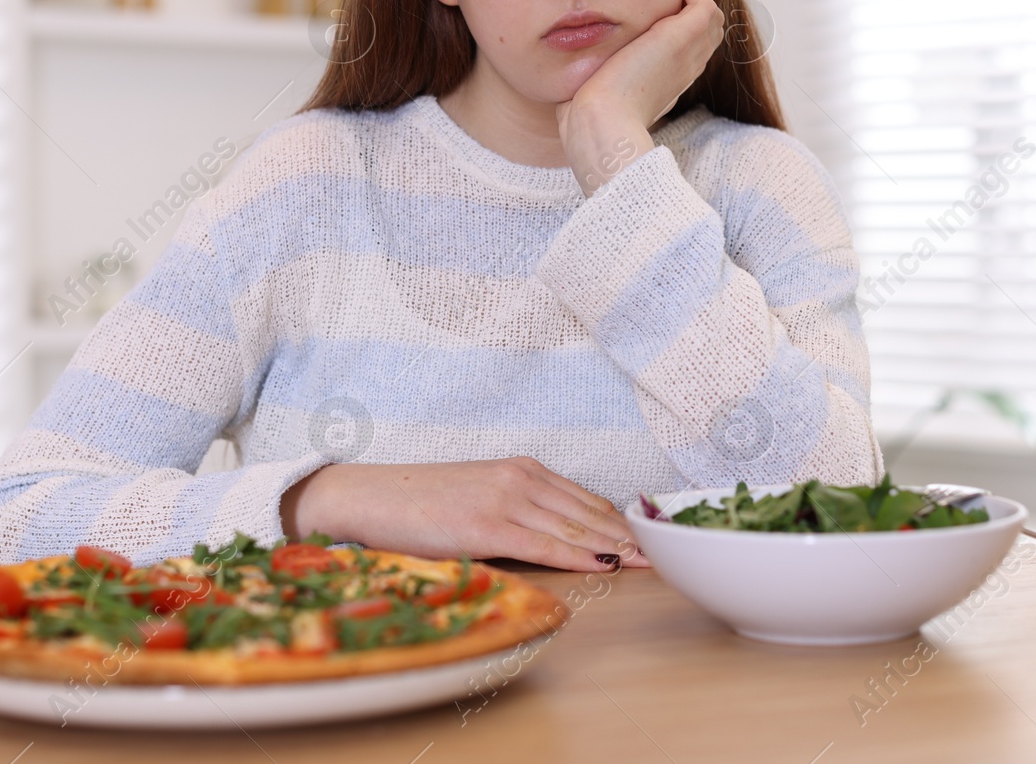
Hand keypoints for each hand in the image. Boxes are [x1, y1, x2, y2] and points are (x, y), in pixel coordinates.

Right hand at [281, 457, 650, 572]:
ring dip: (618, 549)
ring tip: (651, 564)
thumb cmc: (418, 505)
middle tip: (668, 554)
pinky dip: (582, 557)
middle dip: (631, 537)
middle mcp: (521, 478)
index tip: (653, 540)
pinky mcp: (488, 525)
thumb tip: (556, 540)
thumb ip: (519, 513)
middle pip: (591, 514)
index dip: (623, 523)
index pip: (586, 500)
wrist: (367, 497)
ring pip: (576, 530)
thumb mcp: (478, 499)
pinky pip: (546, 546)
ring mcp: (506, 499)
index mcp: (522, 469)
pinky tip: (608, 566)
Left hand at [556, 0, 724, 194]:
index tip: (654, 9)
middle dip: (690, 6)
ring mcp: (687, 55)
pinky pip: (704, 5)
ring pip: (711, 18)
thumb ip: (602, 80)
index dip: (679, 27)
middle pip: (708, 32)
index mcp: (670, 83)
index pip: (690, 50)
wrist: (602, 122)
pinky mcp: (681, 39)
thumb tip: (582, 73)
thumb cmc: (592, 116)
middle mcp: (685, 69)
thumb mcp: (601, 94)